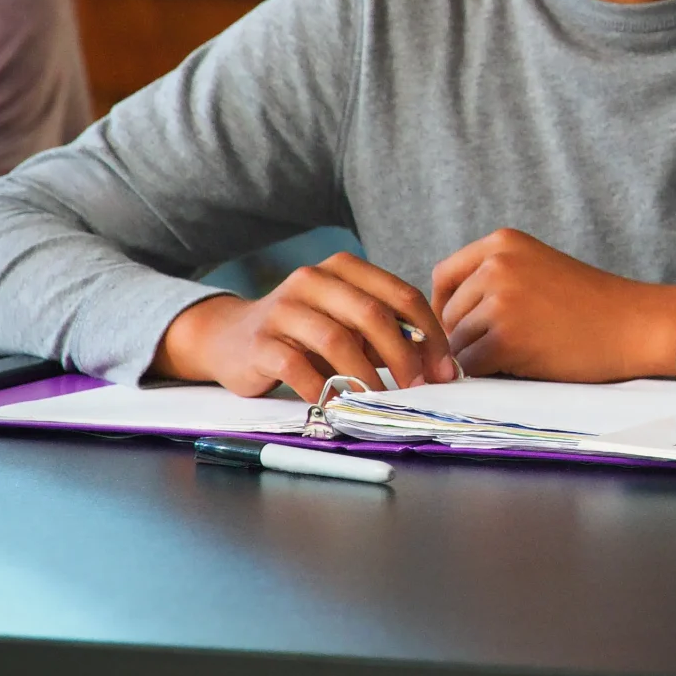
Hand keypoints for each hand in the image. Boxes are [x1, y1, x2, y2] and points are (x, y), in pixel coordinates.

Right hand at [152, 251, 456, 399]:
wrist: (230, 337)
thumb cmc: (306, 332)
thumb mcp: (349, 323)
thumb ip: (388, 334)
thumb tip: (440, 365)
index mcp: (345, 269)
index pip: (401, 295)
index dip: (429, 333)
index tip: (445, 368)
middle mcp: (314, 280)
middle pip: (372, 315)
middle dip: (405, 355)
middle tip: (420, 387)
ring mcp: (284, 309)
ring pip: (337, 340)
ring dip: (367, 376)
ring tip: (381, 401)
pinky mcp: (260, 342)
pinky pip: (298, 367)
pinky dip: (325, 390)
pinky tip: (339, 406)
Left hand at [431, 229, 675, 381]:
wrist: (634, 324)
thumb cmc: (588, 304)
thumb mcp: (536, 268)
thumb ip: (491, 279)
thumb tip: (436, 318)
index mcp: (502, 243)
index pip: (443, 276)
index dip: (446, 307)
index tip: (464, 327)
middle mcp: (496, 265)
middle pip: (448, 314)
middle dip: (466, 337)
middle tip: (508, 345)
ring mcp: (501, 300)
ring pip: (458, 343)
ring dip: (481, 357)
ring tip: (525, 351)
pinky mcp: (507, 337)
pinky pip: (473, 365)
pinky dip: (492, 372)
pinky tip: (525, 364)